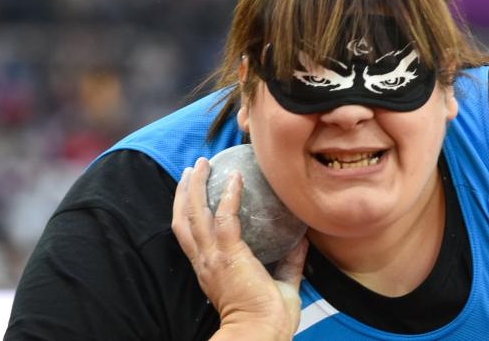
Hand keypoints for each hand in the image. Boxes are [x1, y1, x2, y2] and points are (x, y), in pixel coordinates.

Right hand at [172, 157, 307, 339]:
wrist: (261, 332)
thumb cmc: (270, 316)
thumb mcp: (281, 283)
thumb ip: (289, 261)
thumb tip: (303, 238)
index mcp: (211, 269)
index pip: (192, 236)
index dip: (190, 212)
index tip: (196, 192)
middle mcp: (205, 261)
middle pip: (184, 220)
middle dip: (185, 192)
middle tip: (193, 169)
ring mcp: (213, 257)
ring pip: (194, 214)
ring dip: (196, 186)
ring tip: (201, 164)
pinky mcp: (228, 254)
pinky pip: (224, 217)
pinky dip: (229, 195)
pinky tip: (236, 177)